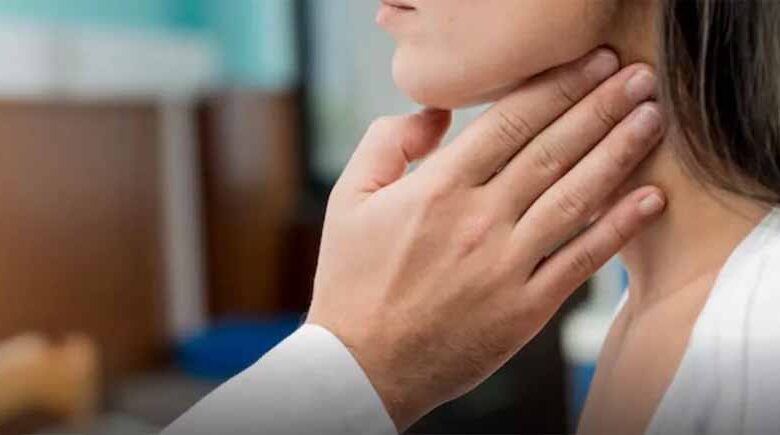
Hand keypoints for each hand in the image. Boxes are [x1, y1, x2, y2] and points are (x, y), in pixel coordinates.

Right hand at [307, 48, 664, 430]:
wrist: (363, 365)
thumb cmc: (353, 281)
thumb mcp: (349, 199)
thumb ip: (387, 142)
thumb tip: (434, 113)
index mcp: (437, 189)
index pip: (510, 122)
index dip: (557, 86)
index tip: (591, 63)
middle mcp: (479, 220)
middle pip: (553, 150)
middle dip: (601, 106)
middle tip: (638, 77)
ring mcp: (507, 266)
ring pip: (576, 197)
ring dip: (620, 153)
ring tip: (652, 119)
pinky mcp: (526, 309)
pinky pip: (581, 261)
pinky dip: (619, 227)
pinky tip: (649, 197)